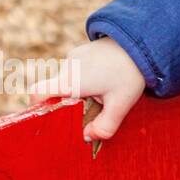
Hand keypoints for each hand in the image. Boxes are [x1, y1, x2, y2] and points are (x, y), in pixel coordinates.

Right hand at [27, 37, 146, 141]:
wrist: (141, 42)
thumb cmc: (130, 74)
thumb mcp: (120, 105)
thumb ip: (104, 126)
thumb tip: (87, 137)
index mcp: (72, 81)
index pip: (39, 93)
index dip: (38, 107)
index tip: (49, 118)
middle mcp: (68, 67)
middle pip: (54, 91)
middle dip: (67, 105)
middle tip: (89, 112)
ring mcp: (73, 57)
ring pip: (67, 81)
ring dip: (78, 92)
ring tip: (103, 93)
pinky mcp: (80, 52)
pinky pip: (75, 72)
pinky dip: (84, 81)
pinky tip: (104, 81)